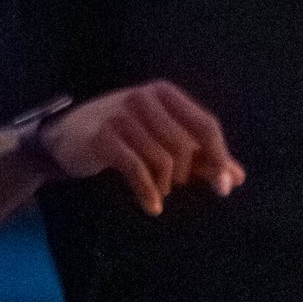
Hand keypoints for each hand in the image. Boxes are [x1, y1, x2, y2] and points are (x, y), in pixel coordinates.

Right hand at [43, 83, 241, 214]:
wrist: (65, 138)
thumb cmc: (122, 137)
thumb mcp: (163, 139)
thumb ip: (202, 156)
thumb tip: (237, 178)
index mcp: (165, 93)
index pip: (206, 125)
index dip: (220, 158)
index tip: (226, 187)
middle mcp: (144, 97)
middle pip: (186, 145)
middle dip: (189, 174)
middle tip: (178, 187)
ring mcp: (121, 115)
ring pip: (163, 159)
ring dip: (165, 185)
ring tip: (159, 192)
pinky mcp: (102, 137)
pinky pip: (137, 170)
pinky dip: (148, 193)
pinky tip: (152, 208)